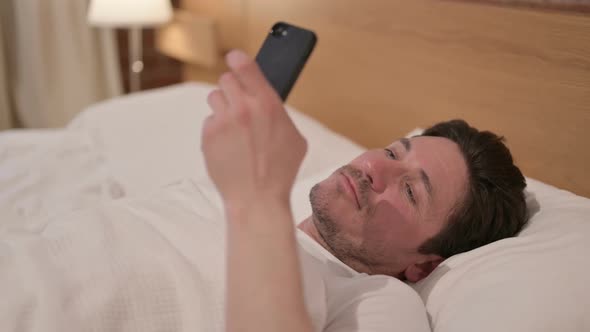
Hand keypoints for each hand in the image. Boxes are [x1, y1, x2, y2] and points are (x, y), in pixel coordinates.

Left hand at [201, 50, 306, 208]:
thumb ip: (280, 115)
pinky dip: (216, 130)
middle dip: (232, 89)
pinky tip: (228, 145)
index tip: (234, 58)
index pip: (247, 67)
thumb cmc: (280, 171)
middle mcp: (244, 108)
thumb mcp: (295, 138)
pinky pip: (209, 121)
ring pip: (214, 98)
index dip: (238, 59)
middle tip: (239, 104)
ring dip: (223, 107)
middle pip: (226, 80)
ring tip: (233, 127)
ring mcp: (223, 121)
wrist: (256, 198)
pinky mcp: (208, 136)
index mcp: (268, 104)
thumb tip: (269, 104)